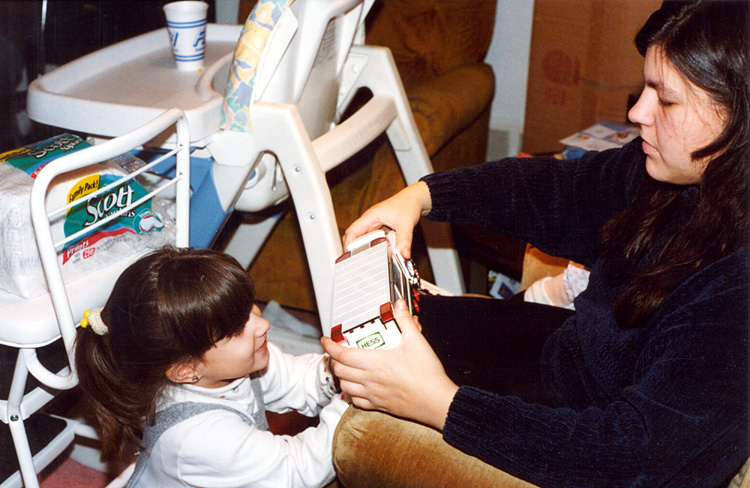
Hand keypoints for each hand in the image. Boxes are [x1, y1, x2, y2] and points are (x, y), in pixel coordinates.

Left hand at [322, 299, 458, 429]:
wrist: (437, 401)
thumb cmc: (427, 375)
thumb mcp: (417, 342)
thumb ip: (405, 321)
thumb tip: (398, 305)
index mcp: (376, 363)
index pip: (343, 354)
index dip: (330, 347)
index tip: (326, 340)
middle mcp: (370, 380)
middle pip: (339, 370)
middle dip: (334, 360)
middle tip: (336, 352)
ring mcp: (373, 395)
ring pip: (345, 387)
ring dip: (341, 376)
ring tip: (345, 368)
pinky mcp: (379, 406)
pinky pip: (356, 402)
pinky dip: (351, 393)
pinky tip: (356, 387)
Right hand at [343, 182, 431, 259]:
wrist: (415, 198)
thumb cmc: (408, 204)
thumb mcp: (406, 224)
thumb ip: (405, 240)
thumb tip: (404, 254)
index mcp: (371, 216)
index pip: (352, 231)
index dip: (348, 244)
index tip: (349, 256)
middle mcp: (370, 220)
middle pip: (355, 236)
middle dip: (354, 249)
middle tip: (357, 262)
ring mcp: (374, 224)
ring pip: (363, 239)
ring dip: (364, 249)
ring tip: (365, 261)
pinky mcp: (380, 228)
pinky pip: (372, 239)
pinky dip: (373, 247)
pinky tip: (378, 254)